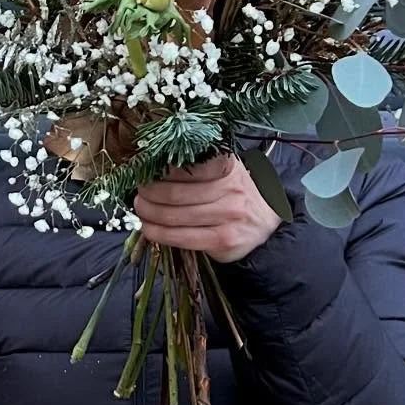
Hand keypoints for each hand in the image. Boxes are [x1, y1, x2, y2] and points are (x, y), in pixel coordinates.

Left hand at [133, 155, 281, 263]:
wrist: (265, 223)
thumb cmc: (235, 194)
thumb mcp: (224, 170)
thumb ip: (198, 166)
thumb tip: (154, 165)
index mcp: (226, 167)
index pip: (187, 166)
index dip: (159, 169)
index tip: (145, 170)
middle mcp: (229, 190)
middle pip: (174, 193)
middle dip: (148, 194)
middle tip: (138, 193)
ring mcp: (227, 217)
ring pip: (173, 216)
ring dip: (148, 214)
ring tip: (140, 209)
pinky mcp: (221, 240)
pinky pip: (180, 237)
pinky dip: (158, 233)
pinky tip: (149, 228)